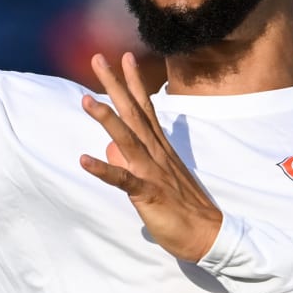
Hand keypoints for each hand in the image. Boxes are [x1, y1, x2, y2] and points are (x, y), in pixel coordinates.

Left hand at [79, 52, 224, 261]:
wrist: (207, 234)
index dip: (134, 82)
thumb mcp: (156, 178)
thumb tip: (108, 151)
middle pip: (133, 113)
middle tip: (98, 59)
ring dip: (107, 119)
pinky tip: (84, 160)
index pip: (145, 108)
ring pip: (128, 139)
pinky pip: (123, 180)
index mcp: (160, 147)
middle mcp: (156, 153)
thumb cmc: (182, 207)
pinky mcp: (148, 193)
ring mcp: (153, 171)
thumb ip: (133, 160)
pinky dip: (104, 170)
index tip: (124, 57)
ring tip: (86, 100)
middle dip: (115, 86)